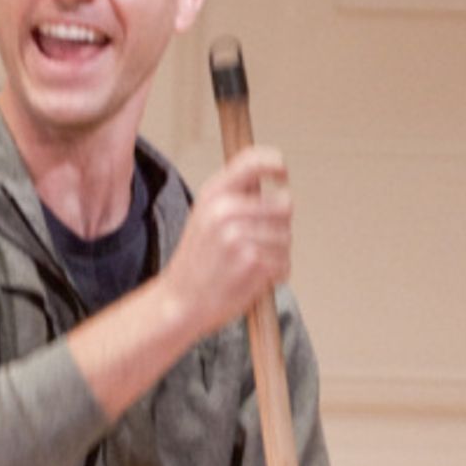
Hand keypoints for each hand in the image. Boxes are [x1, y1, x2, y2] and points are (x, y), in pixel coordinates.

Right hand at [163, 145, 291, 340]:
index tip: (282, 176)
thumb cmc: (197, 262)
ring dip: (278, 254)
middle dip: (280, 225)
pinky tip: (255, 279)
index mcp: (213, 194)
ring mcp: (238, 235)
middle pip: (284, 204)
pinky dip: (276, 274)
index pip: (253, 161)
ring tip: (252, 264)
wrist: (179, 303)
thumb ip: (233, 196)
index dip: (276, 164)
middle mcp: (225, 210)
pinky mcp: (251, 261)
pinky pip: (284, 263)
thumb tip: (271, 180)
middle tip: (260, 242)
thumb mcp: (204, 217)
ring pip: (287, 237)